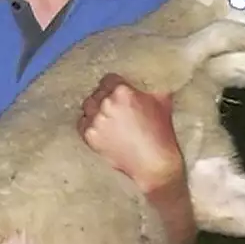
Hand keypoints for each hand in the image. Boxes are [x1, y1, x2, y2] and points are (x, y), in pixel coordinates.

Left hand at [77, 75, 184, 193]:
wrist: (154, 164)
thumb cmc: (161, 133)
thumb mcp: (162, 101)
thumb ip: (150, 87)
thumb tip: (149, 79)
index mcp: (122, 91)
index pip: (108, 79)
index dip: (114, 85)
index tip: (117, 92)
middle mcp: (106, 103)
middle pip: (97, 92)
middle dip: (105, 97)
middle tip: (114, 107)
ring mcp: (96, 120)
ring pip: (87, 106)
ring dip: (95, 110)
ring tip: (105, 117)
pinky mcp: (90, 137)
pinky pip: (82, 124)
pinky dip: (89, 125)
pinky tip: (101, 129)